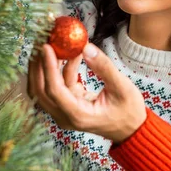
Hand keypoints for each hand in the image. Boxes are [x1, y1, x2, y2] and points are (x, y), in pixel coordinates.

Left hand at [28, 43, 146, 143]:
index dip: (48, 67)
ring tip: (53, 44)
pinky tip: (70, 54)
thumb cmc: (129, 111)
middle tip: (42, 41)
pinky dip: (60, 69)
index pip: (54, 90)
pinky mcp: (67, 105)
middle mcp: (66, 116)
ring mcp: (64, 112)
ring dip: (45, 66)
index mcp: (78, 115)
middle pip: (41, 90)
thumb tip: (86, 47)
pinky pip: (58, 85)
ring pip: (45, 87)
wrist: (131, 129)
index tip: (46, 47)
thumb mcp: (122, 87)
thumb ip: (104, 67)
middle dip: (38, 65)